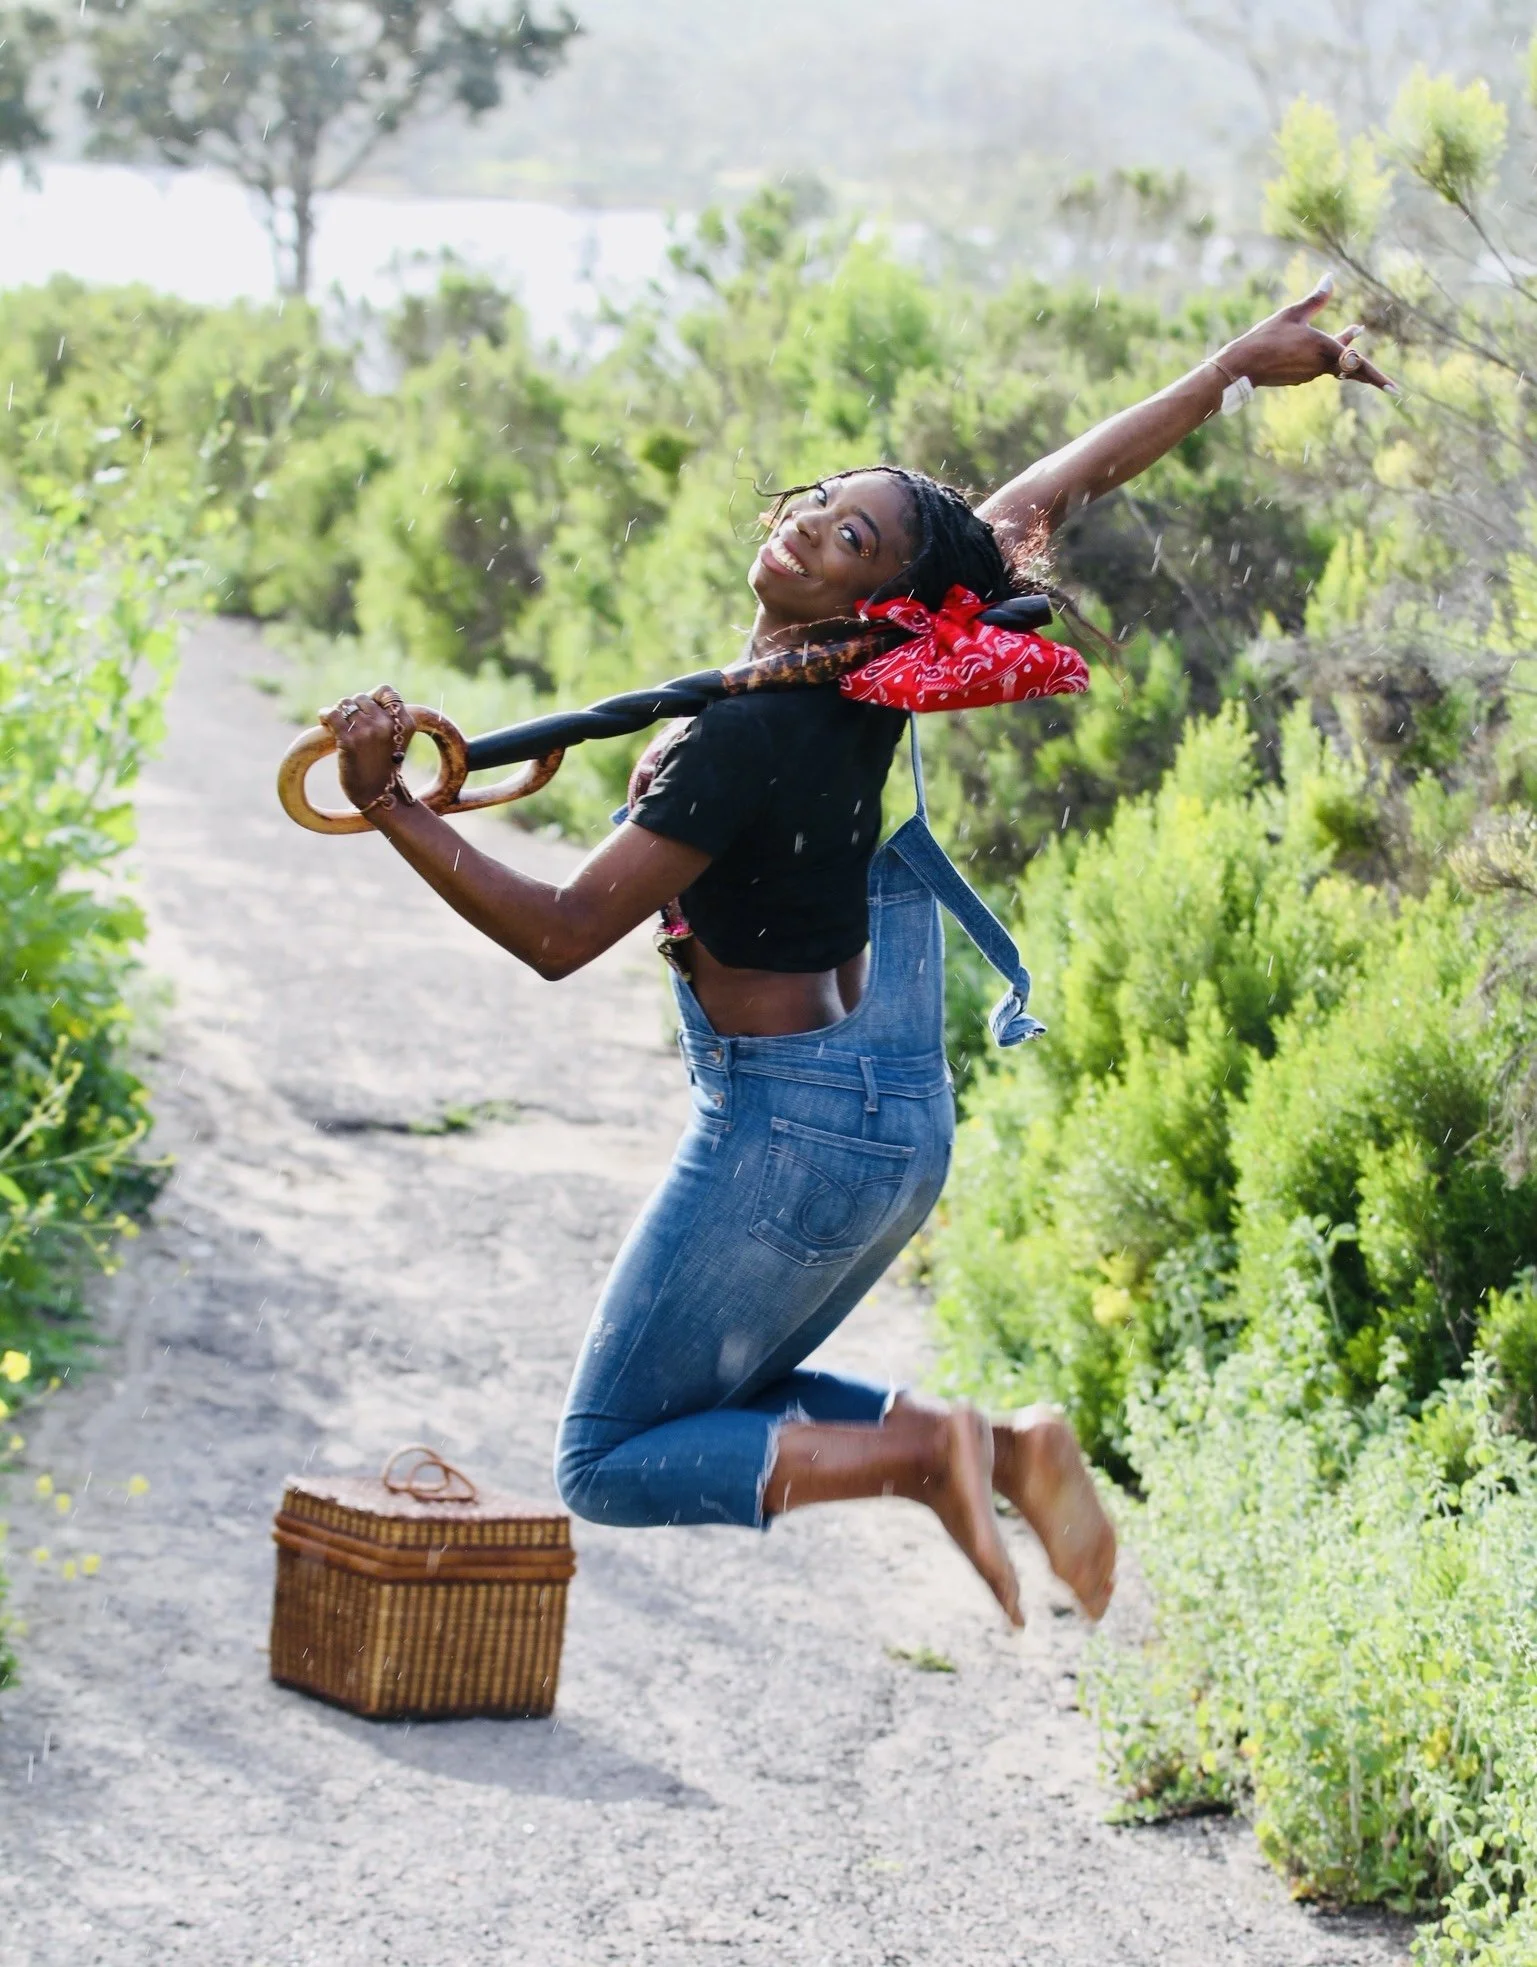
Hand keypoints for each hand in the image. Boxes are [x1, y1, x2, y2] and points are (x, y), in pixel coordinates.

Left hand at [317, 685, 414, 812]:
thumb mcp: (396, 740)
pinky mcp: (349, 740)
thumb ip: (386, 718)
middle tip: (350, 724)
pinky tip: (324, 721)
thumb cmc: (384, 766)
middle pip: (361, 697)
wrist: (378, 796)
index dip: (373, 697)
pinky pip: (332, 714)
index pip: (387, 691)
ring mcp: (368, 731)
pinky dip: (325, 715)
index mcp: (404, 723)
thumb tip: (359, 699)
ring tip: (338, 726)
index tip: (367, 710)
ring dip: (339, 713)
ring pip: (345, 704)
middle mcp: (387, 724)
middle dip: (353, 708)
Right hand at [1217, 277, 1398, 394]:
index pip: (1359, 365)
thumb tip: (1331, 278)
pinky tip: (1320, 346)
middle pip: (1351, 367)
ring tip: (1354, 331)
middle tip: (1386, 377)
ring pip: (1334, 363)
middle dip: (1366, 366)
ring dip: (1343, 350)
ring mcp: (1309, 375)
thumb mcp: (1293, 313)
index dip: (1378, 377)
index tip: (1395, 390)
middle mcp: (1321, 366)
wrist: (1243, 365)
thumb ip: (1316, 299)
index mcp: (1325, 350)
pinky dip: (1325, 356)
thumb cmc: (1267, 337)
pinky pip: (1318, 366)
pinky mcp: (1298, 378)